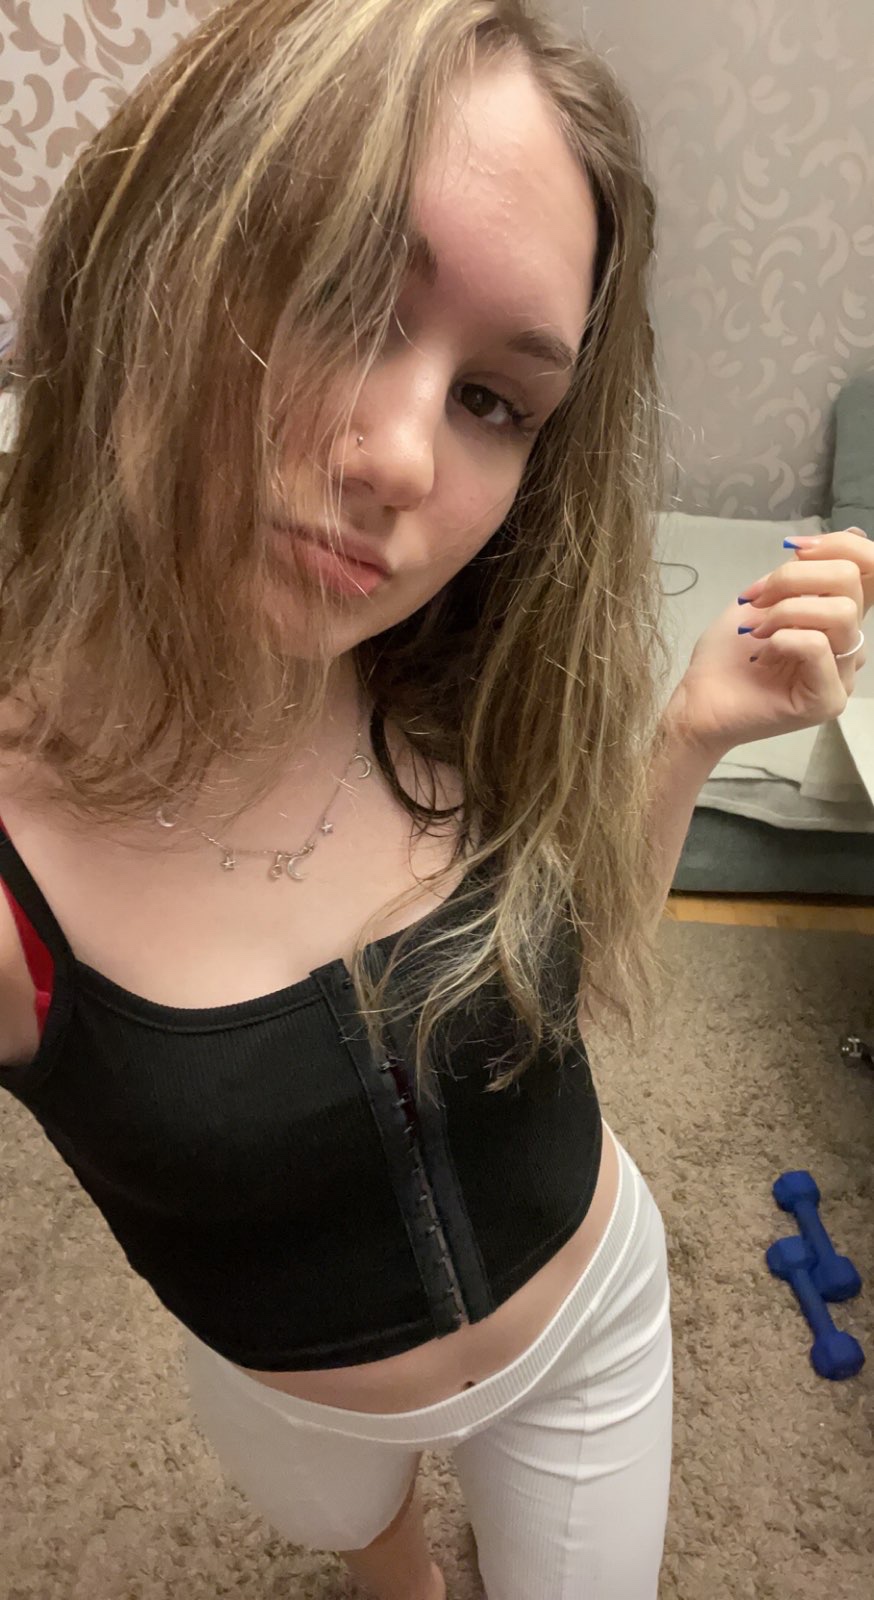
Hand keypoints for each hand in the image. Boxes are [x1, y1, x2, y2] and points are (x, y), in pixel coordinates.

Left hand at [668, 527, 870, 757]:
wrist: (697, 701)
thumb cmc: (727, 653)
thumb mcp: (764, 597)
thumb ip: (806, 574)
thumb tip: (852, 533)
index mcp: (838, 617)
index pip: (872, 569)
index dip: (841, 545)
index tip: (793, 549)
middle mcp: (848, 644)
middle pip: (851, 580)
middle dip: (793, 577)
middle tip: (755, 600)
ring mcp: (843, 674)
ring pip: (839, 613)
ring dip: (784, 611)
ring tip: (754, 631)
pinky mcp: (827, 700)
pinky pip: (817, 647)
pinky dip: (782, 639)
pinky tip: (759, 655)